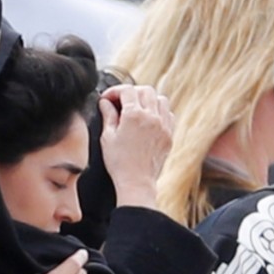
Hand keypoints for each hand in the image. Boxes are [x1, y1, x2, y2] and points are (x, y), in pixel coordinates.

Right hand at [99, 84, 174, 209]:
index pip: (126, 90)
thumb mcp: (107, 137)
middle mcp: (151, 117)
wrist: (136, 182)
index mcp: (134, 116)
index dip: (114, 91)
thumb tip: (105, 102)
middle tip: (121, 102)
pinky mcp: (169, 135)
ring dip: (148, 99)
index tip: (107, 98)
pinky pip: (169, 114)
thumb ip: (108, 115)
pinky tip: (150, 119)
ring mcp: (163, 126)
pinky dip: (160, 111)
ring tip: (137, 108)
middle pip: (145, 90)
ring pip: (161, 99)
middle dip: (131, 92)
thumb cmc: (119, 163)